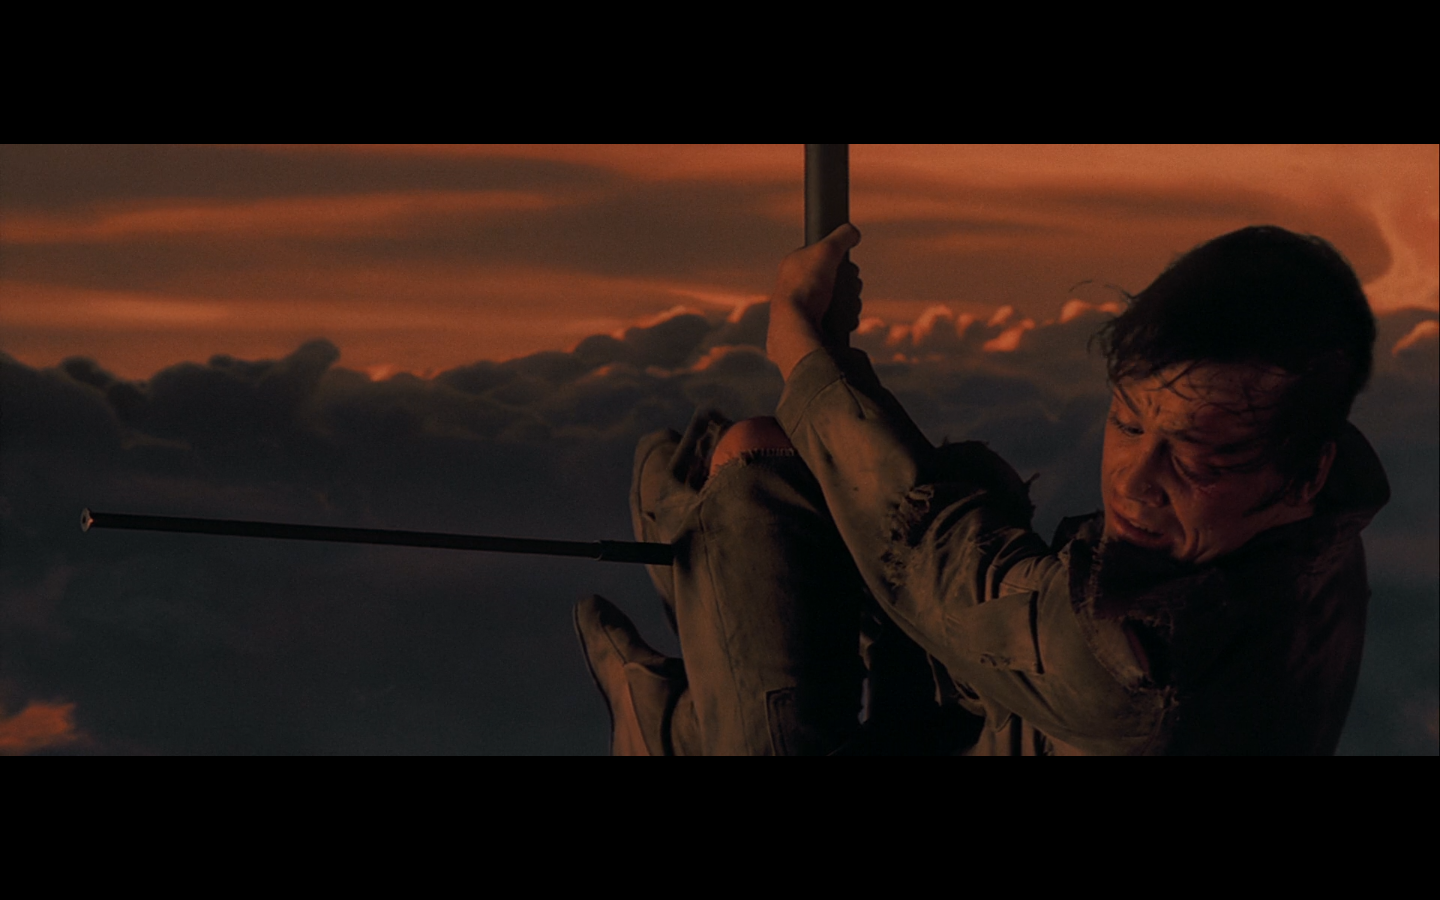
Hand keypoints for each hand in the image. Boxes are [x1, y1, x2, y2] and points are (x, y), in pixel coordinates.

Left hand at [766, 224, 861, 379]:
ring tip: (843, 305)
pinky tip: (842, 319)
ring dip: (850, 302)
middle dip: (849, 284)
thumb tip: (852, 232)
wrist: (795, 328)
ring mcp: (806, 308)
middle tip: (844, 286)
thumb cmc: (805, 288)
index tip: (843, 265)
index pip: (827, 258)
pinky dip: (846, 318)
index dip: (841, 261)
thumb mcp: (826, 250)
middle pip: (838, 280)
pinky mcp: (814, 327)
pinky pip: (841, 319)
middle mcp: (798, 286)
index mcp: (795, 266)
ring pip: (842, 300)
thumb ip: (841, 236)